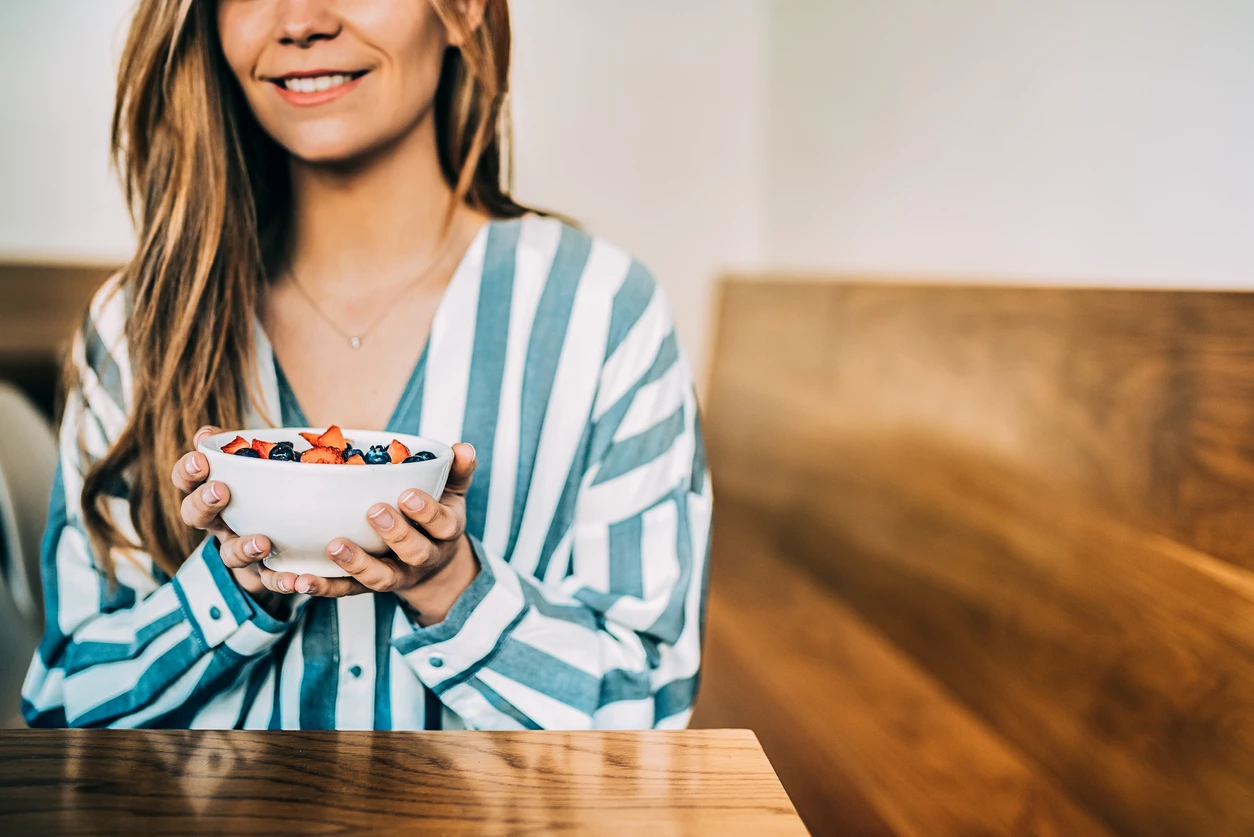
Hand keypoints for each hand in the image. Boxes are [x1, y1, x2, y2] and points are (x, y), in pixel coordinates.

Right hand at [172, 425, 282, 612]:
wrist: (286, 541)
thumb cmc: (265, 493)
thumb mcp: (254, 464)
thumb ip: (234, 448)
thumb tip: (206, 433)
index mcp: (213, 492)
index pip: (186, 480)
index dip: (187, 472)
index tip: (200, 460)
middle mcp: (219, 523)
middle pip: (195, 516)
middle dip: (203, 504)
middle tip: (220, 491)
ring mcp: (238, 549)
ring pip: (229, 554)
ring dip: (243, 548)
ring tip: (263, 542)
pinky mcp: (264, 573)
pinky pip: (269, 581)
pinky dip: (280, 582)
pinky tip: (295, 579)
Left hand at [258, 443, 479, 625]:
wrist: (434, 569)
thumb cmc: (436, 520)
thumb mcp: (453, 494)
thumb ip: (458, 471)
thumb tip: (463, 447)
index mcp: (445, 533)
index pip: (442, 524)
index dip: (427, 512)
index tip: (408, 494)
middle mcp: (423, 559)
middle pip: (414, 552)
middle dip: (395, 533)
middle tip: (374, 511)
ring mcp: (396, 576)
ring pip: (380, 578)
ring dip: (357, 564)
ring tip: (335, 546)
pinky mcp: (368, 588)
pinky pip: (347, 591)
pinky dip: (325, 587)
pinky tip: (302, 579)